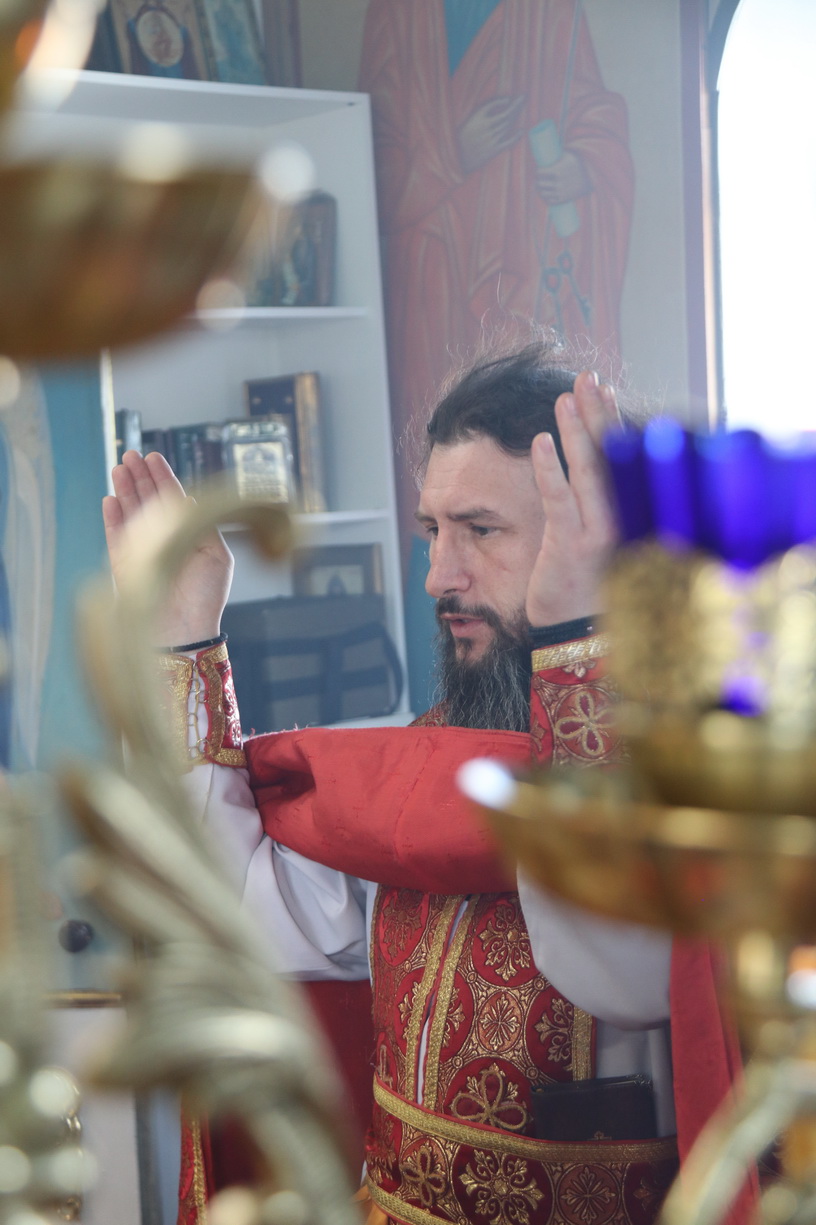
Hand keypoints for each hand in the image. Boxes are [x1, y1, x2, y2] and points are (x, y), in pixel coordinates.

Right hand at [102, 450, 233, 646]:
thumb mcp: (215, 554)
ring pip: (131, 514)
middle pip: (149, 502)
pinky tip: (111, 498)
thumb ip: (201, 525)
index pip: (173, 501)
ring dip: (125, 490)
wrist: (184, 631)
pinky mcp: (125, 566)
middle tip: (132, 454)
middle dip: (141, 477)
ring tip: (120, 467)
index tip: (154, 457)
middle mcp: (165, 542)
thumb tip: (186, 499)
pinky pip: (116, 536)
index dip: (164, 478)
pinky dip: (113, 517)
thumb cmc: (205, 597)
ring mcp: (143, 553)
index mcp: (188, 537)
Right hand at [456, 95, 524, 174]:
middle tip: (522, 98)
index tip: (507, 99)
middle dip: (515, 106)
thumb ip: (479, 115)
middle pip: (505, 114)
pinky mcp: (493, 150)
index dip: (502, 101)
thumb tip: (495, 107)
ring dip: (515, 116)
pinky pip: (508, 142)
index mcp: (477, 117)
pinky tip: (521, 131)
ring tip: (520, 109)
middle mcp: (486, 127)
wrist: (455, 160)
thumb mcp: (466, 123)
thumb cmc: (459, 140)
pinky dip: (516, 136)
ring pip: (507, 125)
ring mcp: (491, 139)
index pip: (493, 104)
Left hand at [525, 371, 619, 626]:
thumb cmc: (590, 594)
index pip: (623, 460)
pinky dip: (551, 469)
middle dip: (598, 413)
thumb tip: (596, 479)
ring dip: (576, 429)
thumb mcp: (603, 549)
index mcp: (630, 518)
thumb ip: (603, 513)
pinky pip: (559, 501)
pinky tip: (542, 440)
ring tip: (566, 395)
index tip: (605, 391)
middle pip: (612, 457)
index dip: (612, 424)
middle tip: (588, 377)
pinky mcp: (570, 549)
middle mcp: (623, 521)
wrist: (581, 640)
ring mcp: (597, 534)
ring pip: (589, 471)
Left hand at [535, 151, 590, 204]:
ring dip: (540, 191)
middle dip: (537, 181)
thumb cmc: (579, 163)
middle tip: (538, 179)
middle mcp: (557, 183)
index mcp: (556, 172)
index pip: (539, 173)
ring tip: (540, 188)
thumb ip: (558, 155)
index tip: (539, 171)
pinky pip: (550, 201)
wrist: (592, 177)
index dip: (538, 172)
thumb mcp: (568, 155)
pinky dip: (546, 199)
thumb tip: (548, 150)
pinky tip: (545, 195)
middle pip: (539, 184)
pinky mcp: (563, 199)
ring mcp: (560, 192)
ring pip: (543, 194)